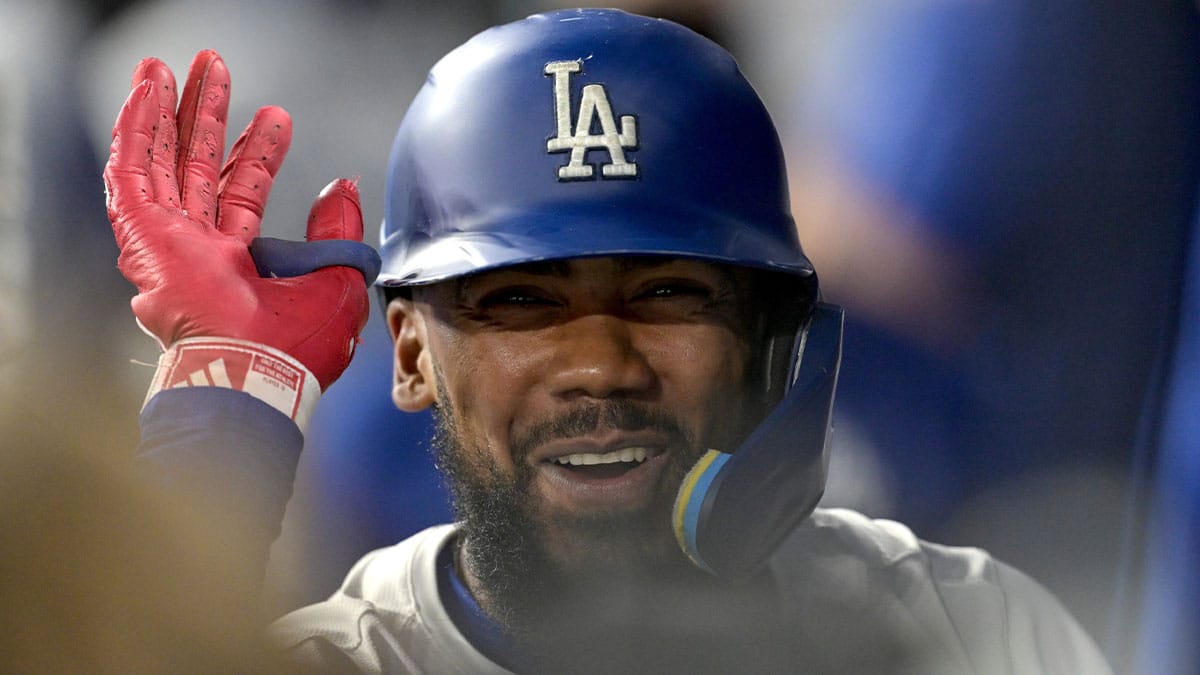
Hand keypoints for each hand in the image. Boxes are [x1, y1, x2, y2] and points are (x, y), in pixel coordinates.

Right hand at [104, 51, 375, 423]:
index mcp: (242, 267)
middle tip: (215, 72)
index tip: (275, 116)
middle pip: (198, 169)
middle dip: (206, 118)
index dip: (257, 152)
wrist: (257, 375)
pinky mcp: (144, 240)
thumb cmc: (299, 350)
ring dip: (166, 114)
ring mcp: (169, 247)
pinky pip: (132, 175)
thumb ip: (337, 232)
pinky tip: (144, 93)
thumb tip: (343, 189)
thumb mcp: (337, 279)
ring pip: (162, 164)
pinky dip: (135, 132)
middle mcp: (200, 254)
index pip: (244, 195)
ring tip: (172, 68)